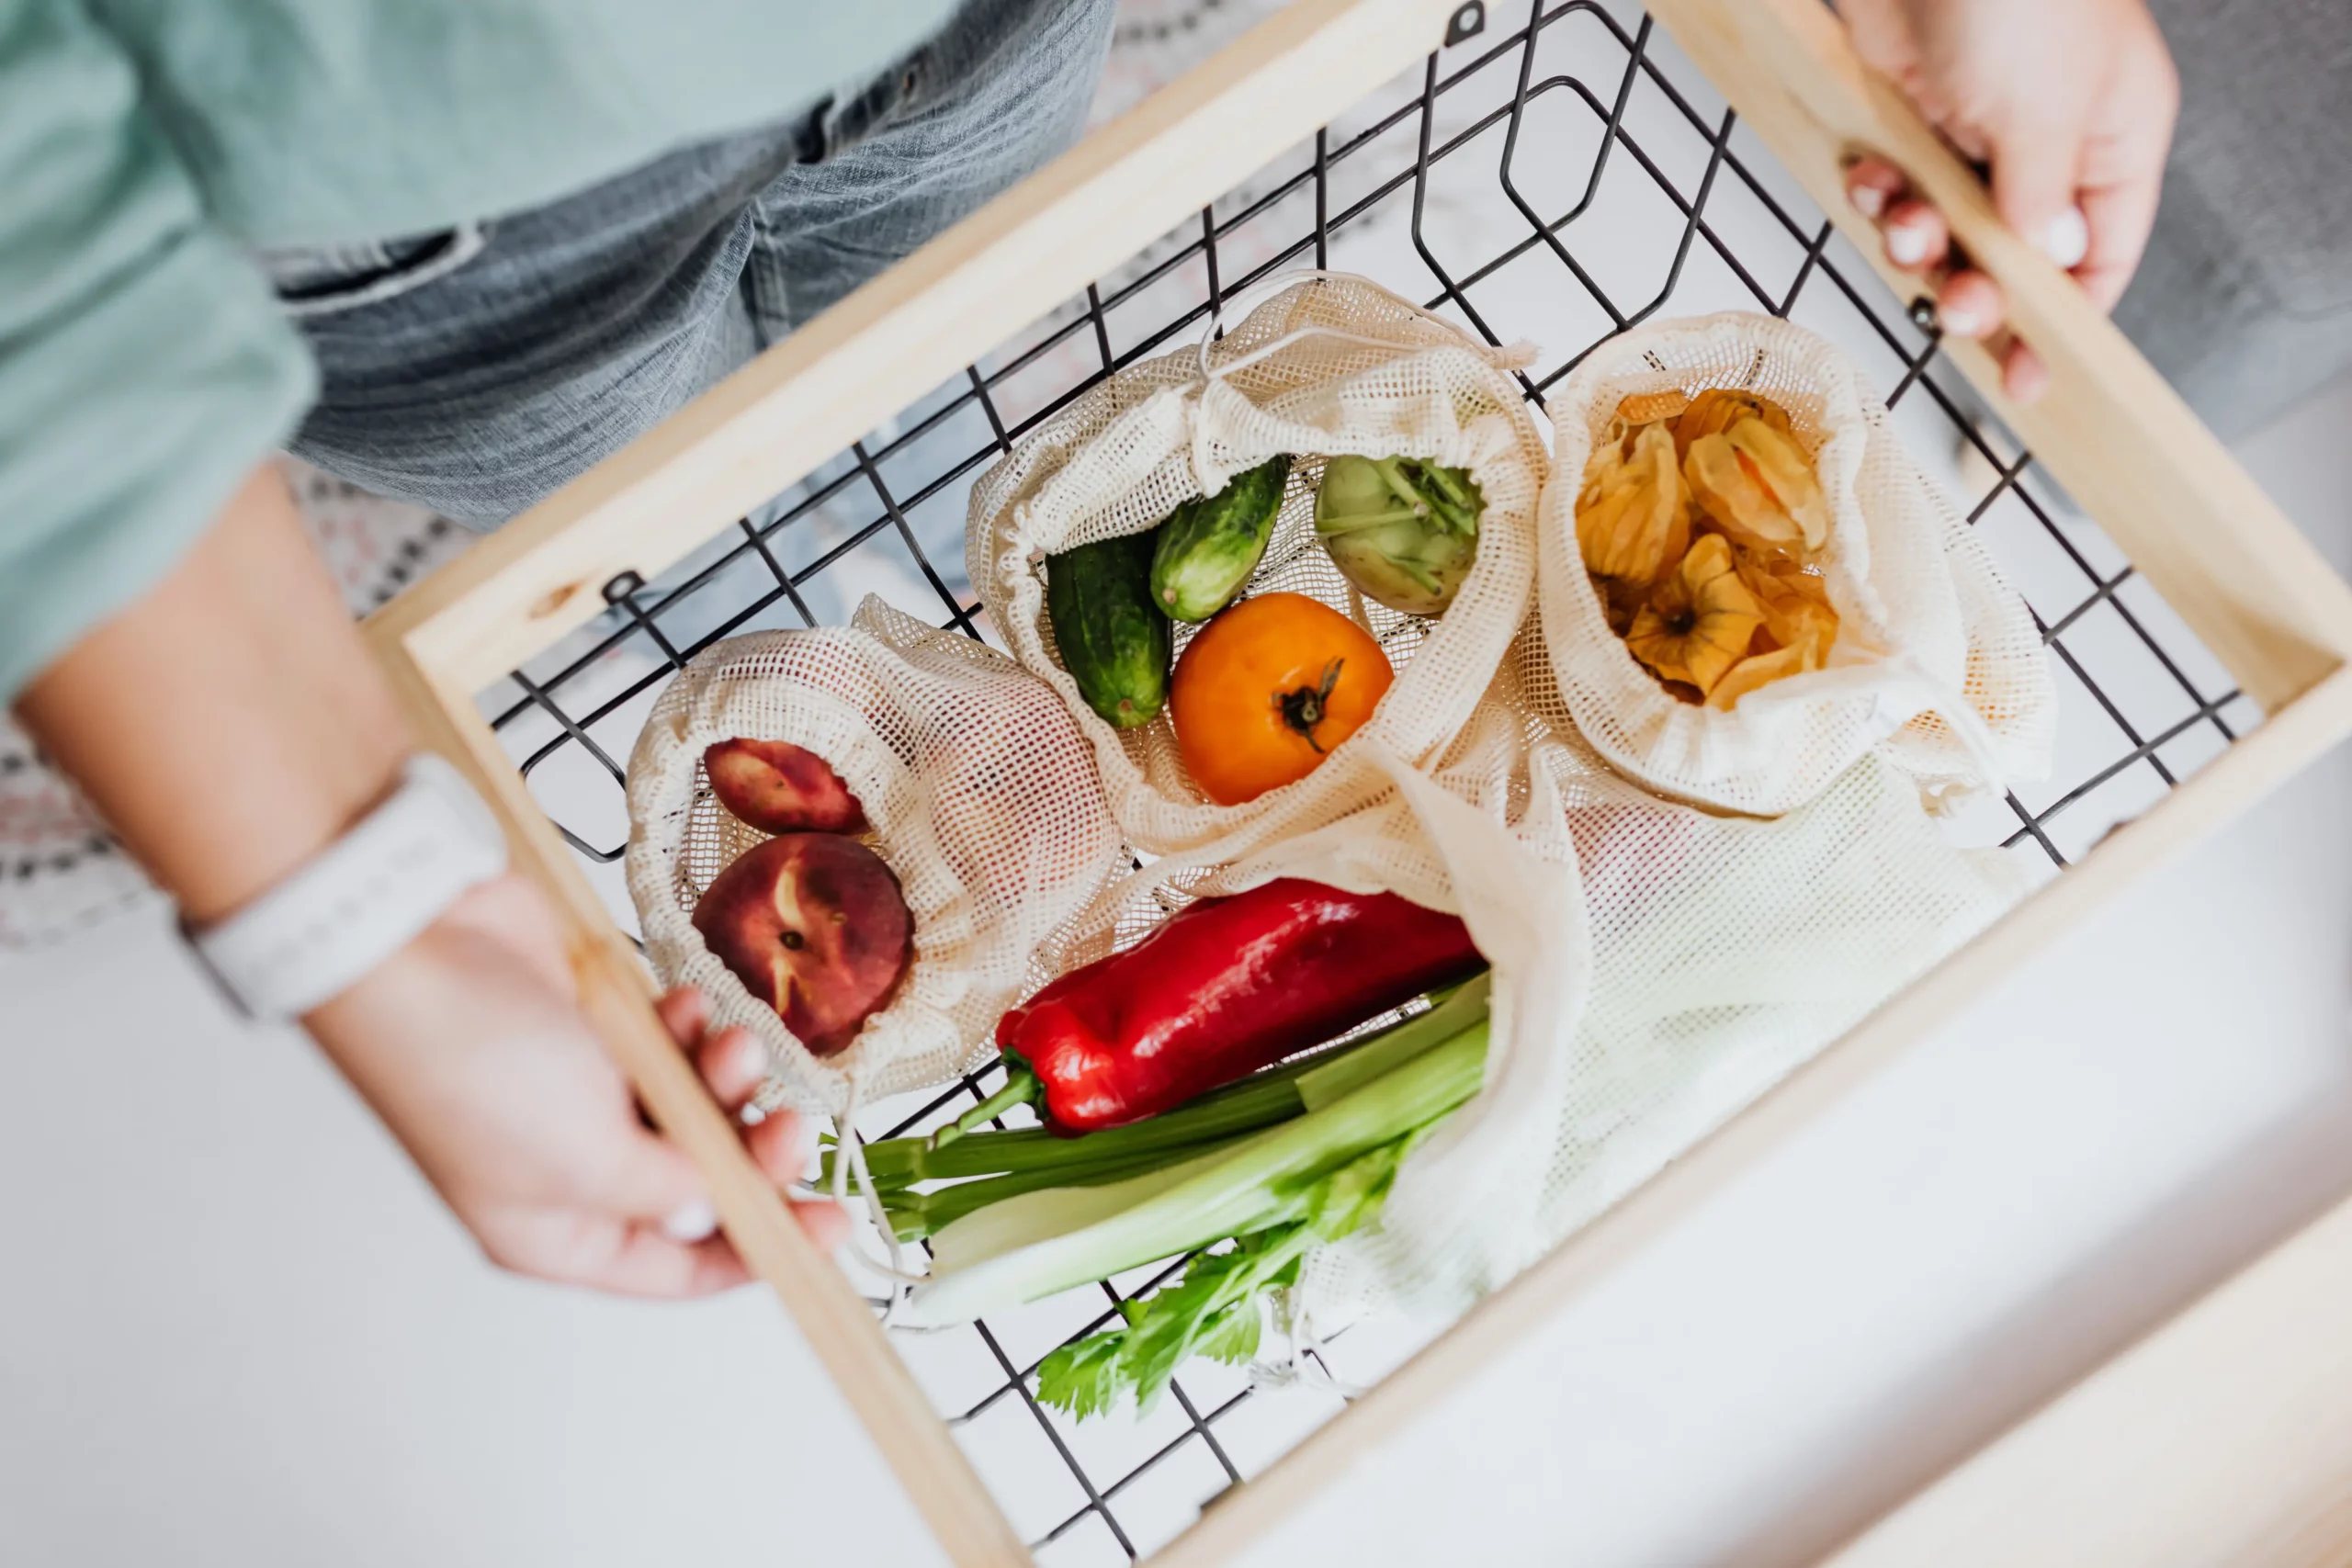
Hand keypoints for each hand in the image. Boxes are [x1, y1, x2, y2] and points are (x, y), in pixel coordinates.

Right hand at [307, 872, 848, 1296]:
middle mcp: (570, 1170)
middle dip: (754, 1152)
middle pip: (699, 1182)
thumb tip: (714, 1210)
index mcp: (555, 1233)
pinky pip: (674, 1043)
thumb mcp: (587, 1159)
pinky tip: (689, 1008)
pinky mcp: (594, 1025)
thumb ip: (668, 1192)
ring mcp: (580, 1093)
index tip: (830, 1227)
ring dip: (727, 1078)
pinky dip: (694, 1029)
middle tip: (793, 1126)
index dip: (758, 1250)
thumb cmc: (475, 1065)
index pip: (676, 1268)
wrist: (417, 941)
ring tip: (731, 1045)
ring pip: (697, 1105)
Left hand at [1837, 0, 2178, 399]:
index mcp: (2113, 136)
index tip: (2026, 376)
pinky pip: (1899, 185)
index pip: (2103, 256)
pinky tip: (1873, 182)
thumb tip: (2048, 269)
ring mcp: (1976, 127)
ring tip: (1906, 227)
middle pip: (2015, 256)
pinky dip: (1883, 197)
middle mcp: (2049, 138)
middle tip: (1948, 305)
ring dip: (1919, 242)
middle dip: (1976, 287)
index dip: (2064, 322)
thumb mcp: (2045, 116)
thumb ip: (2042, 205)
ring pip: (1948, 227)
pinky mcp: (1911, 113)